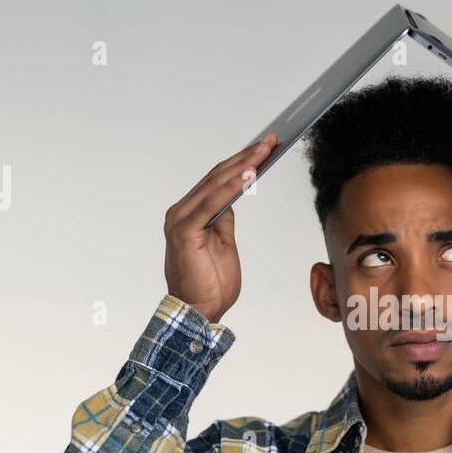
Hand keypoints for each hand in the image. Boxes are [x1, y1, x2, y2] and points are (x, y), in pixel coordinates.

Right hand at [163, 132, 275, 322]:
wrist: (198, 312)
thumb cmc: (210, 283)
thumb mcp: (223, 243)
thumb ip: (223, 218)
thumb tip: (232, 198)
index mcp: (190, 213)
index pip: (217, 180)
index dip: (241, 162)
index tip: (264, 147)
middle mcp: (181, 211)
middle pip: (218, 176)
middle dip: (246, 157)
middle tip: (270, 140)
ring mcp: (180, 219)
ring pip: (216, 184)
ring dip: (243, 165)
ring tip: (264, 150)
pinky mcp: (185, 231)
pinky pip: (212, 204)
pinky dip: (231, 187)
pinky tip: (249, 174)